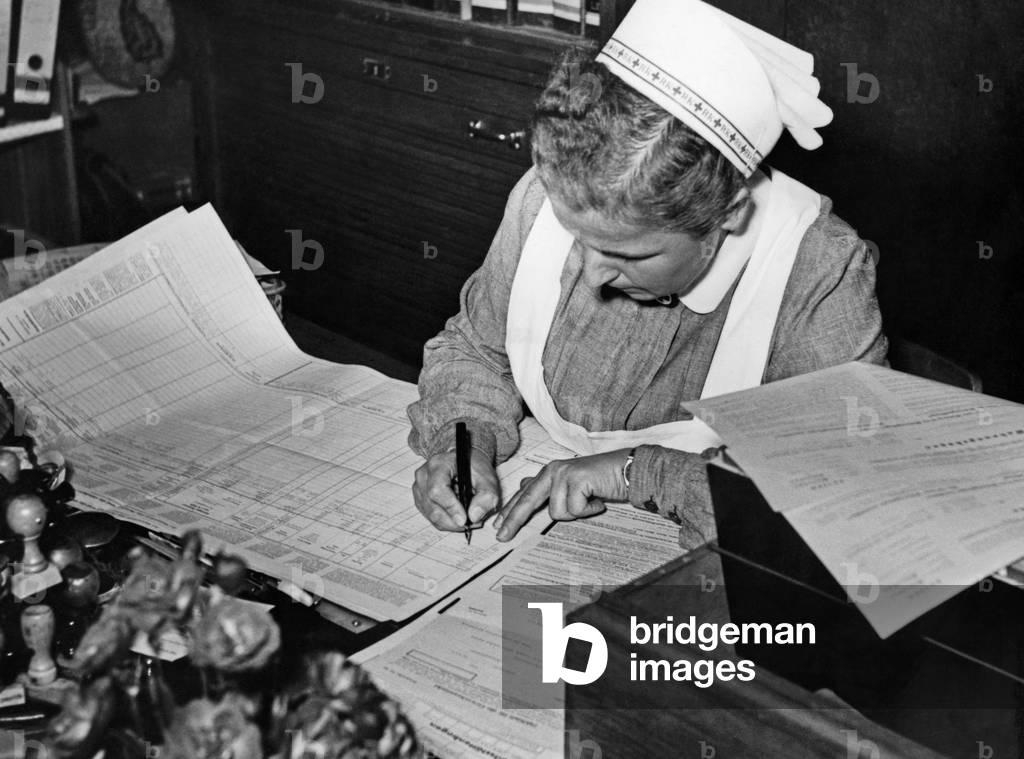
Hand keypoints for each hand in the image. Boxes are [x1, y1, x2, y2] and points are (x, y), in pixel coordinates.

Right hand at [413, 448, 500, 531]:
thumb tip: (474, 516)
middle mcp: (424, 476)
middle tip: (472, 523)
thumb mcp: (488, 478)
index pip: (437, 489)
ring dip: (451, 523)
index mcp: (438, 465)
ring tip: (468, 518)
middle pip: (432, 507)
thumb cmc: (475, 467)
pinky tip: (458, 515)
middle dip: (454, 521)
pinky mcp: (420, 499)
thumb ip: (486, 496)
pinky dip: (446, 522)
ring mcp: (419, 488)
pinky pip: (431, 518)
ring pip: (432, 516)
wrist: (466, 463)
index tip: (464, 519)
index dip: (450, 507)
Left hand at [493, 449, 630, 541]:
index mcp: (550, 472)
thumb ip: (549, 486)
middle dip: (514, 521)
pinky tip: (598, 499)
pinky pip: (575, 510)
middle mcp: (553, 470)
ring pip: (557, 511)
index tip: (498, 525)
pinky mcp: (576, 479)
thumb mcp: (572, 483)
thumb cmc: (602, 480)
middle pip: (527, 501)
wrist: (627, 470)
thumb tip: (524, 485)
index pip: (525, 493)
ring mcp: (564, 474)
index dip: (510, 510)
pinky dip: (589, 510)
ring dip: (576, 512)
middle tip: (501, 537)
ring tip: (590, 501)